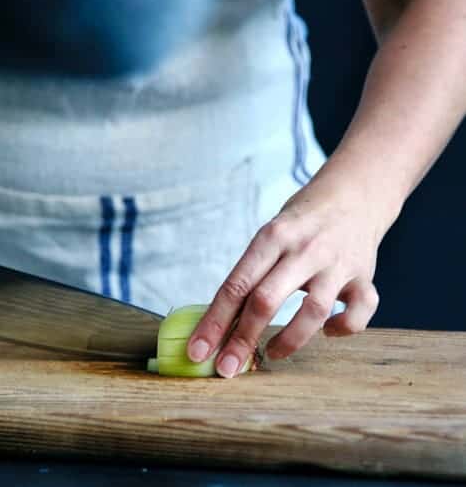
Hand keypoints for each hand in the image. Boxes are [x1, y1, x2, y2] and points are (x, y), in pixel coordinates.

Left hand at [187, 170, 393, 376]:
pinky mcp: (364, 276)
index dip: (214, 322)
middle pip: (265, 300)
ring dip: (288, 340)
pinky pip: (359, 311)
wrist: (355, 193)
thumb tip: (218, 325)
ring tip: (271, 354)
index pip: (235, 285)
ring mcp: (336, 263)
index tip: (198, 351)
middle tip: (227, 369)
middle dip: (242, 340)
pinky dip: (343, 328)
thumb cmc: (299, 223)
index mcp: (271, 237)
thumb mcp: (269, 236)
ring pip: (312, 311)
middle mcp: (303, 249)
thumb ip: (251, 274)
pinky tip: (328, 331)